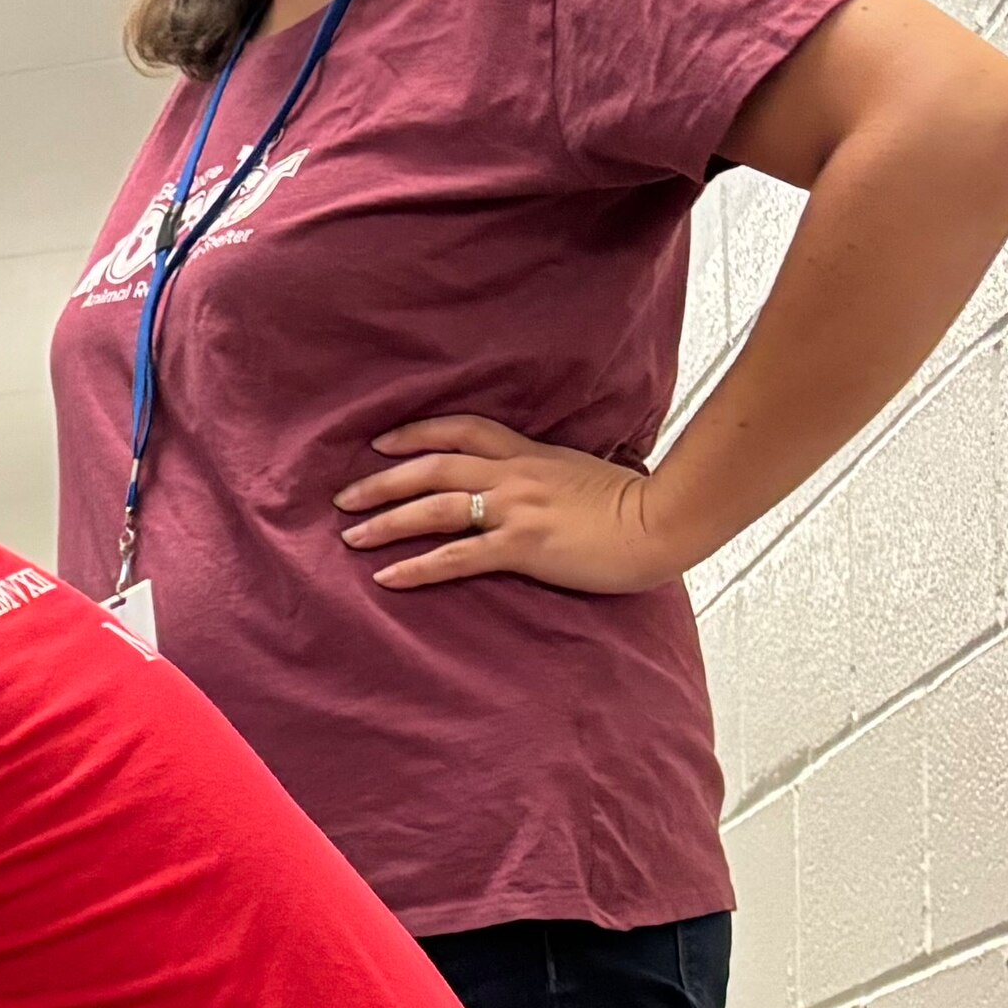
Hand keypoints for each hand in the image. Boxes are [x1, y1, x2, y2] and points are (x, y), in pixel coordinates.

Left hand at [333, 414, 689, 594]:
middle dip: (381, 481)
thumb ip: (549, 473)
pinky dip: (418, 567)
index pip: (461, 429)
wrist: (665, 519)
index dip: (415, 433)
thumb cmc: (633, 503)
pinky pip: (458, 556)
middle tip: (342, 497)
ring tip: (350, 538)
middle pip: (432, 466)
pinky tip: (387, 578)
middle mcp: (514, 475)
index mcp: (529, 454)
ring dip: (387, 521)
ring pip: (435, 507)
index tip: (379, 444)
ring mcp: (517, 509)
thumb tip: (533, 482)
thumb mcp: (583, 473)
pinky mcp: (523, 546)